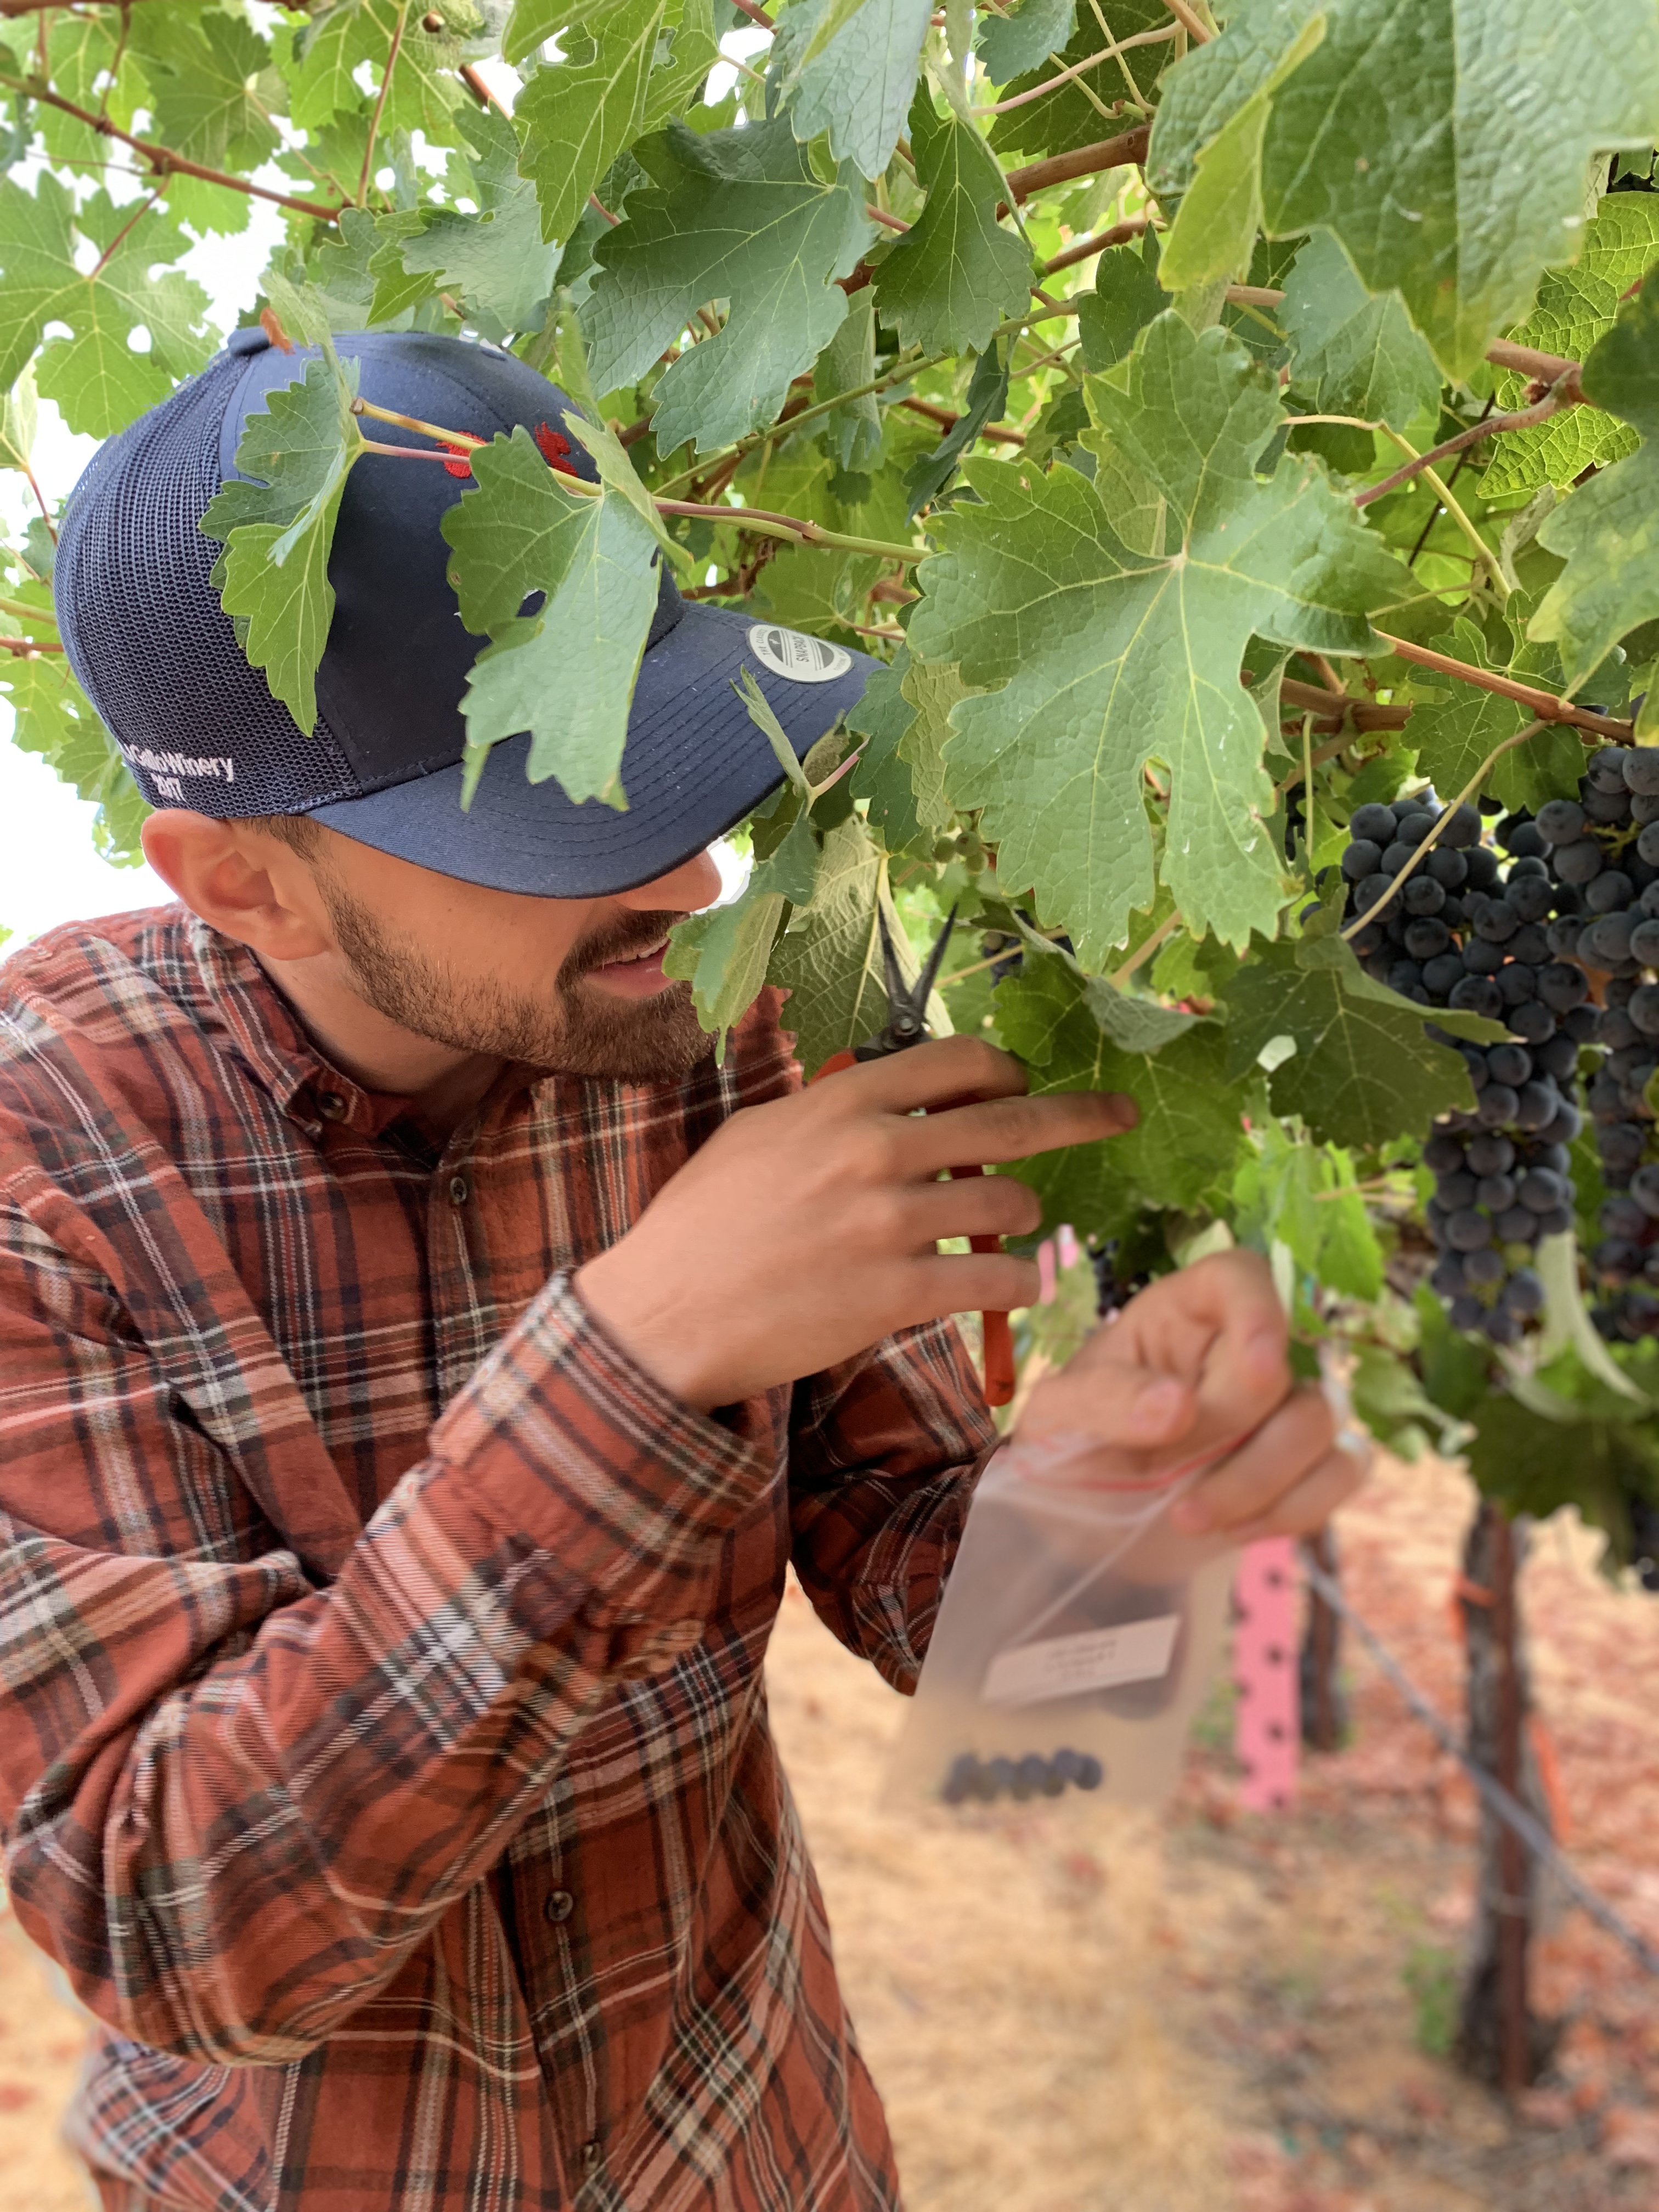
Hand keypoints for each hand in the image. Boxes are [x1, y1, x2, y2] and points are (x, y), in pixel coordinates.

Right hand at [576, 1036, 1135, 1409]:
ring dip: (1025, 1220)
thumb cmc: (699, 1227)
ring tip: (1012, 1233)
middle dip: (1078, 1115)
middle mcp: (872, 1152)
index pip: (955, 1061)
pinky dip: (1018, 1285)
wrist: (662, 1315)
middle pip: (1007, 1122)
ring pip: (1008, 1207)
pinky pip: (994, 1282)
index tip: (1025, 1085)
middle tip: (1118, 1116)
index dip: (1005, 1071)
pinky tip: (1013, 1289)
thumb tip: (883, 1102)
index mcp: (839, 1103)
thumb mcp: (755, 1137)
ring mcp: (887, 1224)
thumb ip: (826, 1113)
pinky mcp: (895, 1296)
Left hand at [1017, 1250, 1367, 1544]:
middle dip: (1228, 1437)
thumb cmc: (1071, 1446)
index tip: (1258, 1367)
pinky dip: (1297, 1509)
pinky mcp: (1304, 1461)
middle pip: (1281, 1373)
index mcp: (1180, 1314)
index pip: (1241, 1277)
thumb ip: (1107, 1400)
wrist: (1086, 1524)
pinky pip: (1344, 1470)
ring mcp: (1279, 1405)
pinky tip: (1235, 1530)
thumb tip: (1178, 1405)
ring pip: (1320, 1424)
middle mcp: (1238, 1350)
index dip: (1261, 1312)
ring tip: (1186, 1518)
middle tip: (1166, 1479)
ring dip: (1259, 1484)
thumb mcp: (1058, 1415)